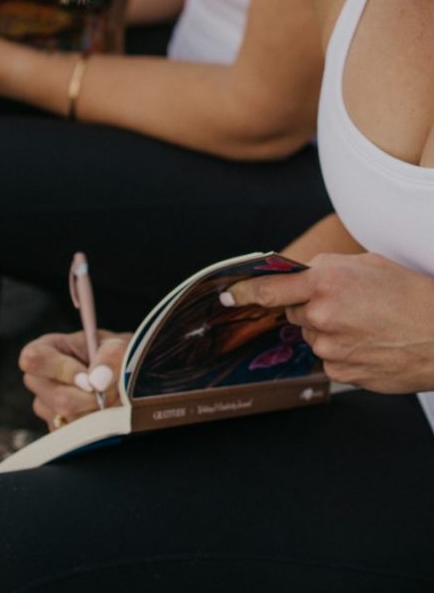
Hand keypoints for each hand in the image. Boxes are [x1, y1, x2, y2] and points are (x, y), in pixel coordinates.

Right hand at [19, 330, 131, 429]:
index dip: (62, 369)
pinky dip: (93, 427)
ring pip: (66, 417)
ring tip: (110, 398)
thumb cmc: (116, 357)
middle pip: (54, 396)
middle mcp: (40, 378)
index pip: (34, 359)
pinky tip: (104, 413)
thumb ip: (109, 357)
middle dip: (88, 397)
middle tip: (110, 390)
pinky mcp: (57, 428)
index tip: (89, 379)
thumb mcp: (117, 347)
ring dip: (95, 411)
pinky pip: (72, 434)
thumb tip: (96, 382)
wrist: (127, 382)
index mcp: (47, 349)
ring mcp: (46, 405)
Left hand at [224, 252, 433, 393]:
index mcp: (324, 282)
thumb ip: (324, 269)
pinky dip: (341, 351)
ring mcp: (329, 347)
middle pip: (293, 311)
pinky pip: (327, 358)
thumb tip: (299, 276)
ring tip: (365, 325)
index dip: (244, 293)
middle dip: (310, 307)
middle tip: (347, 304)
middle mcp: (321, 315)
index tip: (228, 296)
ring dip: (327, 330)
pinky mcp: (340, 371)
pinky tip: (368, 343)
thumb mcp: (364, 264)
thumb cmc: (408, 294)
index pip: (269, 288)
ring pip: (311, 336)